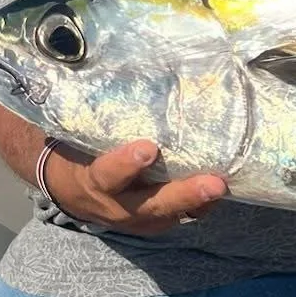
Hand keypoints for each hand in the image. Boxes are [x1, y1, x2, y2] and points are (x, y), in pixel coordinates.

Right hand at [45, 141, 226, 236]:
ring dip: (199, 202)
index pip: (109, 174)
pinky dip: (200, 206)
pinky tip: (221, 190)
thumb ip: (103, 123)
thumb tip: (115, 71)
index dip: (127, 164)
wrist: (71, 192)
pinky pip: (180, 217)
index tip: (148, 149)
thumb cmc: (81, 154)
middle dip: (184, 194)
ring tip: (224, 187)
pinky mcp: (152, 224)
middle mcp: (116, 205)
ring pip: (170, 214)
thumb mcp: (82, 141)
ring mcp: (136, 219)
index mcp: (95, 180)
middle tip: (213, 184)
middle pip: (151, 204)